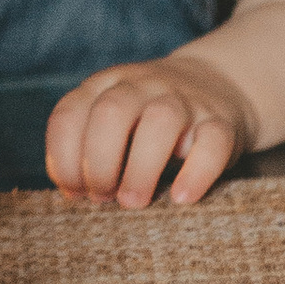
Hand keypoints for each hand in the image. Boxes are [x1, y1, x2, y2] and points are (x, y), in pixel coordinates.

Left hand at [46, 53, 258, 206]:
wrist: (218, 81)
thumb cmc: (148, 118)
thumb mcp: (113, 118)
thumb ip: (88, 146)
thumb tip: (74, 192)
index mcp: (106, 84)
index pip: (70, 113)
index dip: (64, 157)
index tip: (73, 191)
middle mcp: (142, 85)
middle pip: (111, 112)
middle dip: (99, 161)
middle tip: (102, 197)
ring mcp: (184, 99)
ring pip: (161, 121)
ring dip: (140, 168)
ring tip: (133, 202)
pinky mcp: (220, 121)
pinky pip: (212, 141)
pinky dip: (196, 172)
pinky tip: (181, 197)